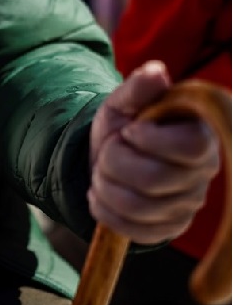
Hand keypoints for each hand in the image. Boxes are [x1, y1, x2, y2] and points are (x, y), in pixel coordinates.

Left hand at [89, 61, 220, 244]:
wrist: (108, 158)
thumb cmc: (124, 126)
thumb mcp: (124, 102)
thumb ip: (138, 88)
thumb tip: (156, 73)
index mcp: (200, 135)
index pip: (189, 147)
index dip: (150, 140)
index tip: (129, 130)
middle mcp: (203, 172)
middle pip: (154, 179)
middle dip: (115, 164)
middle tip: (108, 153)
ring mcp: (188, 204)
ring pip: (139, 207)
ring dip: (106, 188)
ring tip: (102, 173)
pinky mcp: (169, 228)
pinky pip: (135, 231)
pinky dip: (106, 212)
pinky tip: (100, 195)